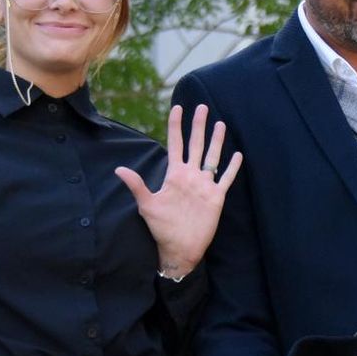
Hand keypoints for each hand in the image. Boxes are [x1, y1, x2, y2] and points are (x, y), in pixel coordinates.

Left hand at [115, 104, 242, 278]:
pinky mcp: (216, 197)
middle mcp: (191, 176)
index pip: (176, 144)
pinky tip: (237, 155)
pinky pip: (225, 179)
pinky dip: (231, 167)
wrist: (180, 249)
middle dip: (198, 126)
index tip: (177, 108)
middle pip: (196, 145)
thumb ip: (137, 185)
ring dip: (217, 141)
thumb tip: (119, 169)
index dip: (176, 126)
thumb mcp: (147, 206)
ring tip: (221, 123)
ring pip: (212, 157)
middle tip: (201, 106)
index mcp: (175, 175)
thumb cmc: (161, 229)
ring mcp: (204, 186)